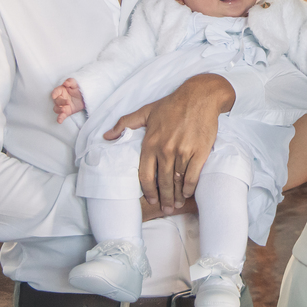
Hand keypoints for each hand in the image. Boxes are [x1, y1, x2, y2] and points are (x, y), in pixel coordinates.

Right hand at [51, 79, 83, 123]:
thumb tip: (65, 83)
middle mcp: (60, 98)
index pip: (56, 91)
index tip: (54, 96)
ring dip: (59, 110)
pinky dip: (60, 118)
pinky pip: (61, 116)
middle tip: (68, 102)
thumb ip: (71, 81)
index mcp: (61, 90)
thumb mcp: (76, 84)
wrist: (86, 97)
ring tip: (64, 110)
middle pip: (56, 101)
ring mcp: (63, 106)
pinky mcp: (66, 112)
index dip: (54, 93)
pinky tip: (59, 121)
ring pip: (56, 109)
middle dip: (61, 102)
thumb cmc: (79, 89)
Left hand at [102, 73, 234, 212]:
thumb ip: (125, 123)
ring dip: (177, 196)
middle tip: (166, 209)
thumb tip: (107, 136)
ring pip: (177, 181)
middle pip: (163, 182)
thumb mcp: (146, 111)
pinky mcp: (199, 152)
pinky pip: (192, 176)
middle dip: (164, 198)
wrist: (200, 97)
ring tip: (176, 205)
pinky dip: (189, 187)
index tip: (151, 200)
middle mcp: (165, 150)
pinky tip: (188, 193)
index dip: (148, 191)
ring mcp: (182, 152)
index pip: (145, 175)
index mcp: (151, 143)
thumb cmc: (173, 104)